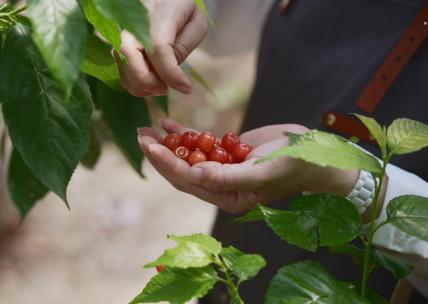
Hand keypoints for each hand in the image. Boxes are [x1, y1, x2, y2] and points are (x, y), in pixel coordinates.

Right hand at [115, 0, 207, 95]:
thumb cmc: (185, 10)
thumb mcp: (195, 24)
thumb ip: (182, 47)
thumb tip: (167, 74)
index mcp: (161, 10)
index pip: (158, 46)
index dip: (170, 72)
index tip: (186, 88)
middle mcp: (135, 18)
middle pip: (129, 53)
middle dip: (148, 80)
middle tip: (166, 89)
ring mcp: (123, 29)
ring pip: (120, 61)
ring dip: (140, 84)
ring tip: (161, 87)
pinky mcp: (118, 41)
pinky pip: (119, 66)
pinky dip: (133, 83)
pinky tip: (151, 84)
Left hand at [137, 118, 359, 213]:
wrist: (314, 152)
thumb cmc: (294, 167)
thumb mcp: (262, 173)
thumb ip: (227, 177)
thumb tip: (193, 173)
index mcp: (228, 198)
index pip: (190, 182)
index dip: (168, 164)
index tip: (150, 146)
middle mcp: (221, 186)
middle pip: (182, 170)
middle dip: (160, 154)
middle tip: (141, 135)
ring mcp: (222, 168)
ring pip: (188, 156)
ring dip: (167, 143)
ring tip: (147, 128)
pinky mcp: (226, 152)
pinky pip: (200, 144)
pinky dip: (184, 134)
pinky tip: (168, 123)